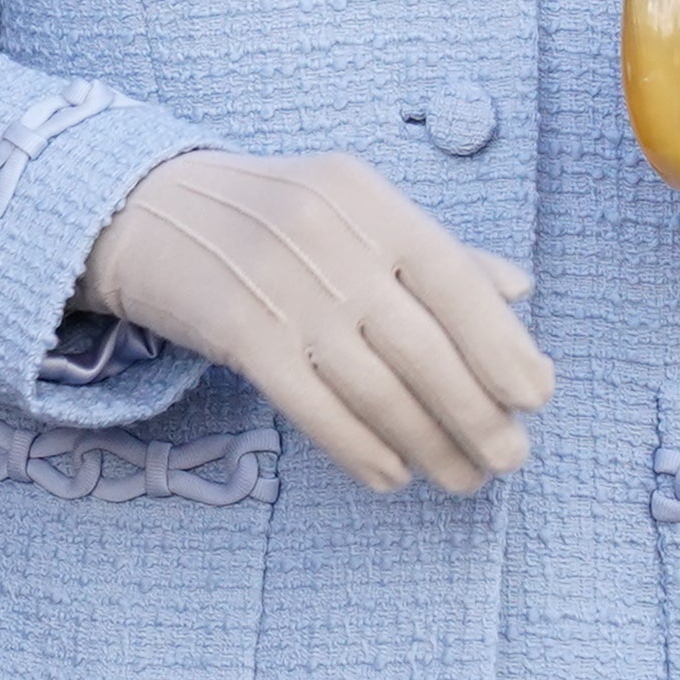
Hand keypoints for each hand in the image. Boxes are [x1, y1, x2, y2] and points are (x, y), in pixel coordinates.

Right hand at [74, 150, 550, 495]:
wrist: (143, 208)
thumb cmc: (267, 213)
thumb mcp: (351, 207)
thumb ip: (432, 249)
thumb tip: (517, 290)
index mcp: (370, 202)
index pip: (456, 279)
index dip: (503, 344)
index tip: (536, 397)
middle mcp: (331, 241)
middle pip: (423, 347)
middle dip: (476, 414)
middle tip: (508, 458)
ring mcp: (283, 290)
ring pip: (376, 387)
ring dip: (427, 443)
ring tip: (460, 477)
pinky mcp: (240, 336)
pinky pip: (315, 408)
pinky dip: (360, 449)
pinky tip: (390, 473)